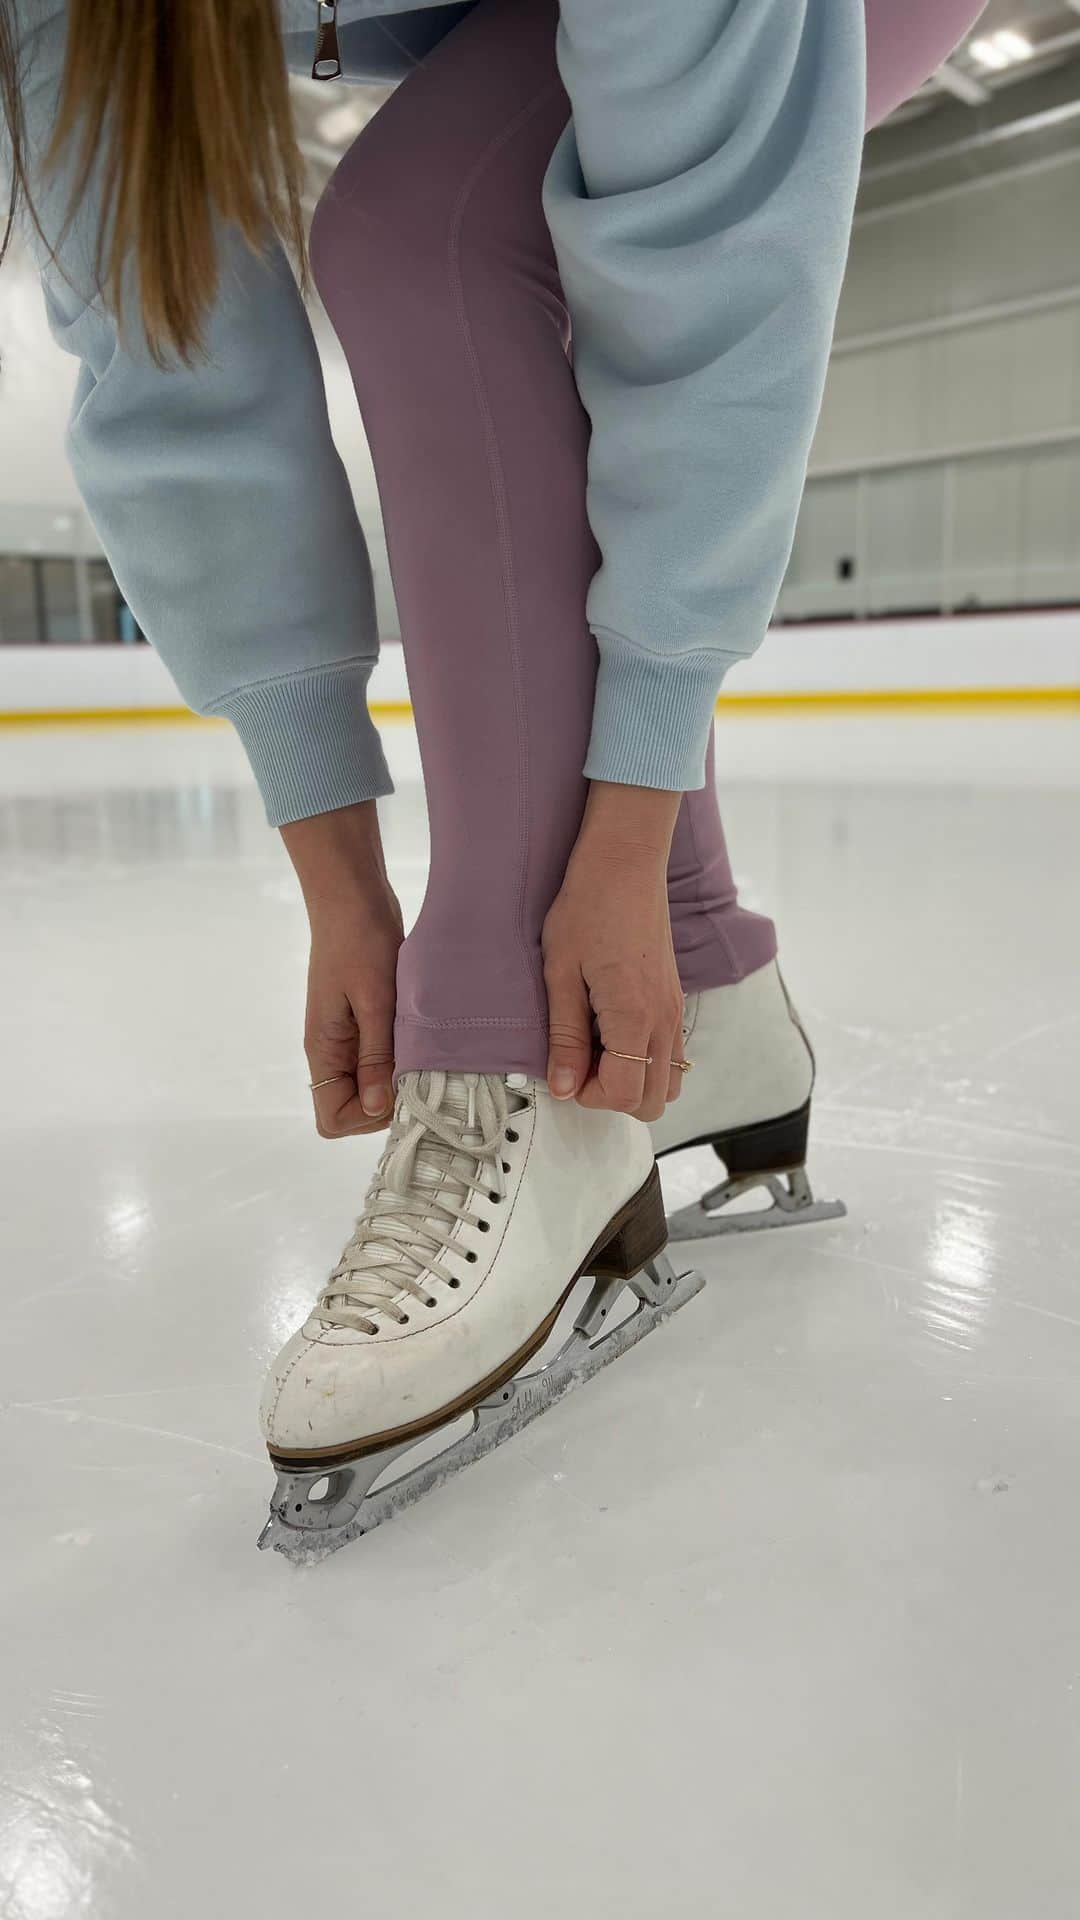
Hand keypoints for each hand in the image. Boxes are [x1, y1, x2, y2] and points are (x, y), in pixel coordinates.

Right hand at [279, 804, 403, 1137]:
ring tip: (426, 1052)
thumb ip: (374, 1056)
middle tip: (421, 1072)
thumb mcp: (373, 998)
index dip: (367, 1117)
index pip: (332, 1119)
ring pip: (371, 1087)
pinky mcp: (367, 1023)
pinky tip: (424, 1039)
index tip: (399, 1089)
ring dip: (398, 1079)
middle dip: (387, 1103)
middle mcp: (333, 1052)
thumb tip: (378, 1108)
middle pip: (353, 1110)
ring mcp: (349, 1039)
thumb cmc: (359, 939)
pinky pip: (382, 1060)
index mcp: (324, 1050)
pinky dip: (402, 1059)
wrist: (353, 894)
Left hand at [541, 783, 685, 1123]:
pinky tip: (612, 1033)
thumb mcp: (560, 973)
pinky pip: (671, 1056)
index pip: (624, 1095)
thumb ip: (566, 1037)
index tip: (564, 1069)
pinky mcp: (675, 1000)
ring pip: (668, 1083)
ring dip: (632, 1081)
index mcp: (634, 1017)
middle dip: (612, 1096)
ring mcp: (675, 1012)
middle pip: (653, 1102)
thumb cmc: (585, 909)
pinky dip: (645, 1062)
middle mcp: (664, 1021)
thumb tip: (563, 1088)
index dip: (589, 1095)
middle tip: (579, 1063)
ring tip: (596, 1050)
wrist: (625, 863)